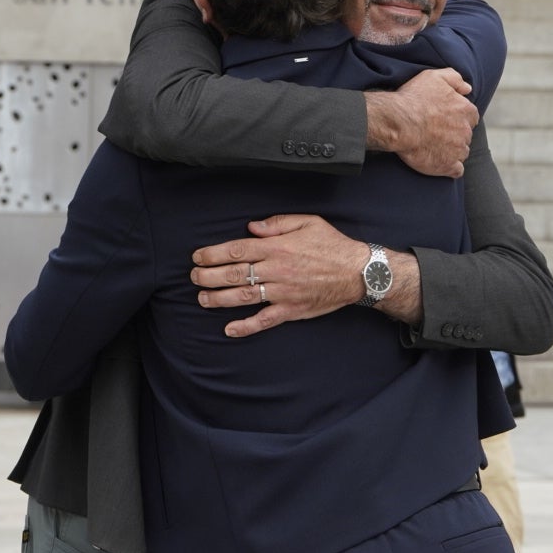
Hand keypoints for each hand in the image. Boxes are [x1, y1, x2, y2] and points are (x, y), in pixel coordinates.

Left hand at [190, 215, 365, 337]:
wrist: (358, 273)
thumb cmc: (333, 246)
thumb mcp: (308, 222)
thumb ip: (278, 223)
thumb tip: (251, 227)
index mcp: (277, 247)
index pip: (236, 250)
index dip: (213, 254)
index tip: (198, 257)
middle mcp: (276, 270)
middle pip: (234, 274)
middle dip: (208, 276)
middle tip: (194, 277)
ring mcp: (282, 292)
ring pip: (243, 297)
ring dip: (218, 299)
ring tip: (202, 299)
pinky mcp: (291, 310)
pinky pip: (264, 320)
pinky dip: (245, 326)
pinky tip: (229, 329)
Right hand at [365, 68, 478, 178]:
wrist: (399, 123)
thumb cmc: (414, 98)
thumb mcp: (434, 77)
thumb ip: (454, 78)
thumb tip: (468, 88)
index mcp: (466, 110)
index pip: (471, 116)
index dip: (459, 117)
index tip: (445, 118)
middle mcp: (466, 131)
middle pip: (466, 134)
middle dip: (455, 134)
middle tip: (436, 132)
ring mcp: (458, 150)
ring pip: (462, 152)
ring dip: (452, 150)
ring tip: (434, 147)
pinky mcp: (448, 166)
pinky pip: (457, 170)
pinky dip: (450, 168)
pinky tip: (439, 163)